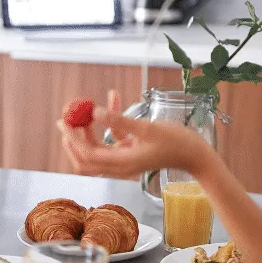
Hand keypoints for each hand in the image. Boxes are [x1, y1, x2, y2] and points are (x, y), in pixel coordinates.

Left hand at [57, 91, 213, 176]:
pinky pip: (114, 137)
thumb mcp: (147, 128)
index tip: (65, 122)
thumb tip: (95, 112)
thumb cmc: (177, 143)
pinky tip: (114, 97)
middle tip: (66, 119)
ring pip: (98, 146)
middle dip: (74, 138)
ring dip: (90, 128)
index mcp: (122, 164)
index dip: (73, 140)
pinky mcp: (132, 152)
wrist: (196, 156)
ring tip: (86, 106)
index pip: (87, 155)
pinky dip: (111, 122)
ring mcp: (125, 160)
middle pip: (86, 157)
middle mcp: (121, 165)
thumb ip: (120, 120)